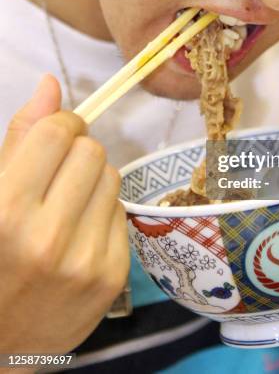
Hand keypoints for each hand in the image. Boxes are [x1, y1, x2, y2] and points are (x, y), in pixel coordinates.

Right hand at [0, 75, 129, 354]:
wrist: (1, 339)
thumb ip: (20, 137)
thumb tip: (50, 83)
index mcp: (5, 211)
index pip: (58, 133)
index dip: (61, 124)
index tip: (56, 134)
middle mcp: (46, 238)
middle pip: (93, 152)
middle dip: (77, 152)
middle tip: (57, 175)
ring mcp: (84, 260)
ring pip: (113, 178)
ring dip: (93, 181)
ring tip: (66, 205)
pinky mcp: (112, 276)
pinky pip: (121, 212)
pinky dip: (103, 212)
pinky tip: (80, 232)